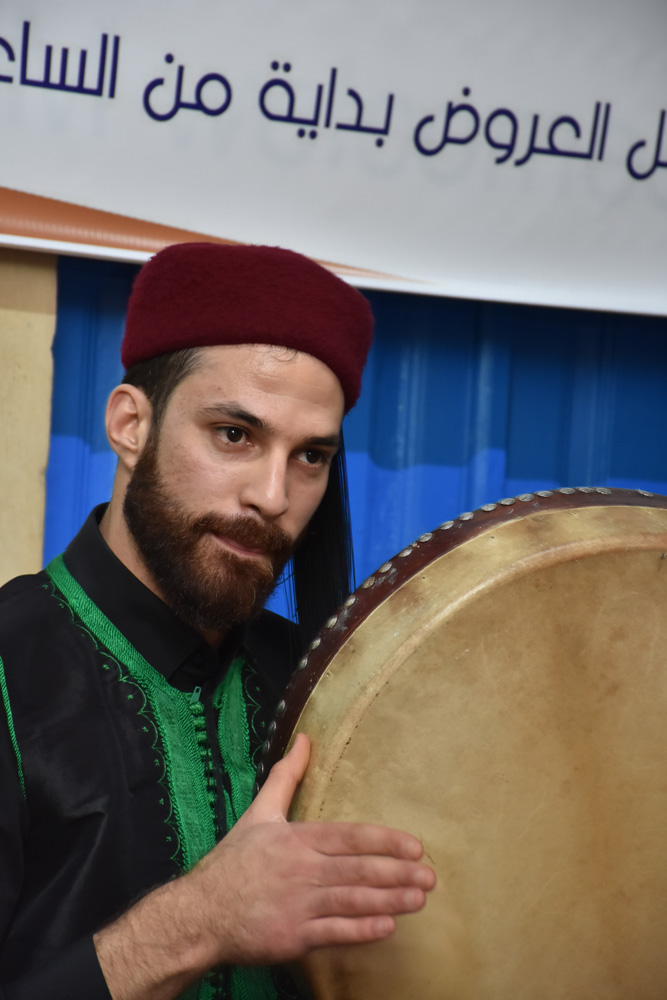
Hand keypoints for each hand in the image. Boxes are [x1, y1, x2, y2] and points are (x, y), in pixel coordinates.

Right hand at [95, 734, 435, 998]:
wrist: (200, 913)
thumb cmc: (234, 862)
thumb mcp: (259, 813)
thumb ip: (287, 776)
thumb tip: (305, 738)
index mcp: (297, 839)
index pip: (349, 837)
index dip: (384, 841)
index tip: (415, 846)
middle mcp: (302, 870)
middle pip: (358, 870)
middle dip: (397, 873)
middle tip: (430, 877)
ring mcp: (298, 905)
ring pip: (352, 900)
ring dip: (389, 900)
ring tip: (419, 899)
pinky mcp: (293, 937)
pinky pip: (334, 932)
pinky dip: (361, 930)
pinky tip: (387, 928)